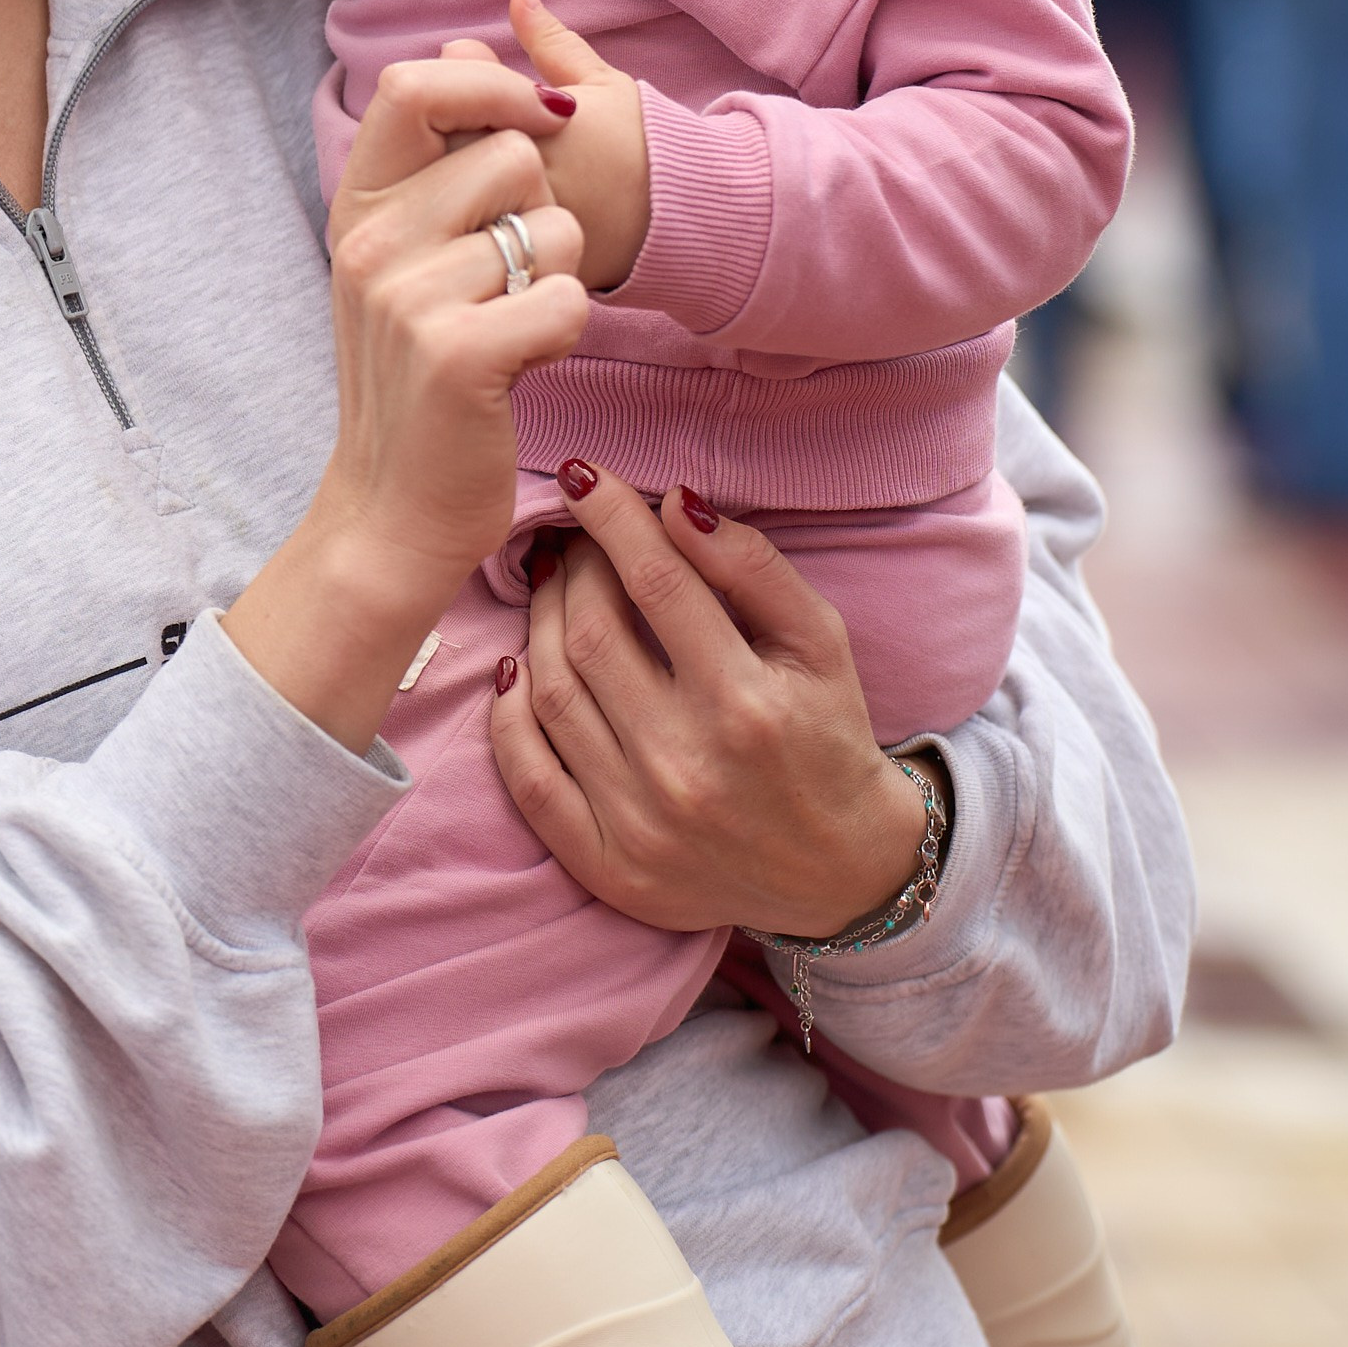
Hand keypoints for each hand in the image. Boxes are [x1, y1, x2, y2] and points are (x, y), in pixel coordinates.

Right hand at [224, 56, 588, 751]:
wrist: (392, 511)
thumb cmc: (419, 379)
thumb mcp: (406, 259)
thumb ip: (439, 159)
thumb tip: (473, 45)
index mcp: (357, 209)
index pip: (414, 85)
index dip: (491, 88)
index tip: (533, 130)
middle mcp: (371, 244)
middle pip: (514, 155)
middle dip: (542, 214)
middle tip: (506, 284)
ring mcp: (408, 299)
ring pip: (557, 230)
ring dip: (558, 281)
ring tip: (510, 330)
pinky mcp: (459, 355)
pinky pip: (569, 299)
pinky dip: (566, 335)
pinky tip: (524, 366)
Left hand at [441, 0, 651, 290]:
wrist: (678, 222)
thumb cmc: (642, 144)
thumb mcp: (602, 84)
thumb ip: (552, 42)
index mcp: (539, 131)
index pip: (462, 96)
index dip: (462, 77)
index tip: (475, 63)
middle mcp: (522, 183)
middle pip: (443, 146)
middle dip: (443, 122)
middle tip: (465, 113)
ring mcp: (515, 227)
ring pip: (447, 196)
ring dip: (444, 169)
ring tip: (470, 153)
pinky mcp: (514, 263)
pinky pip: (466, 238)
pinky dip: (461, 213)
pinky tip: (475, 195)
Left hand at [489, 464, 927, 935]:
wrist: (839, 869)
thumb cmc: (827, 735)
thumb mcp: (819, 641)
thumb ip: (751, 567)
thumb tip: (675, 503)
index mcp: (746, 703)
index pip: (655, 583)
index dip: (612, 518)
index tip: (584, 477)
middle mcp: (686, 765)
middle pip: (591, 634)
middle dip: (574, 567)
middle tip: (577, 540)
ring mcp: (639, 821)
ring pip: (550, 693)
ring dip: (539, 624)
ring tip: (554, 589)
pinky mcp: (607, 864)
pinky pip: (528, 778)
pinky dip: (508, 716)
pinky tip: (520, 669)